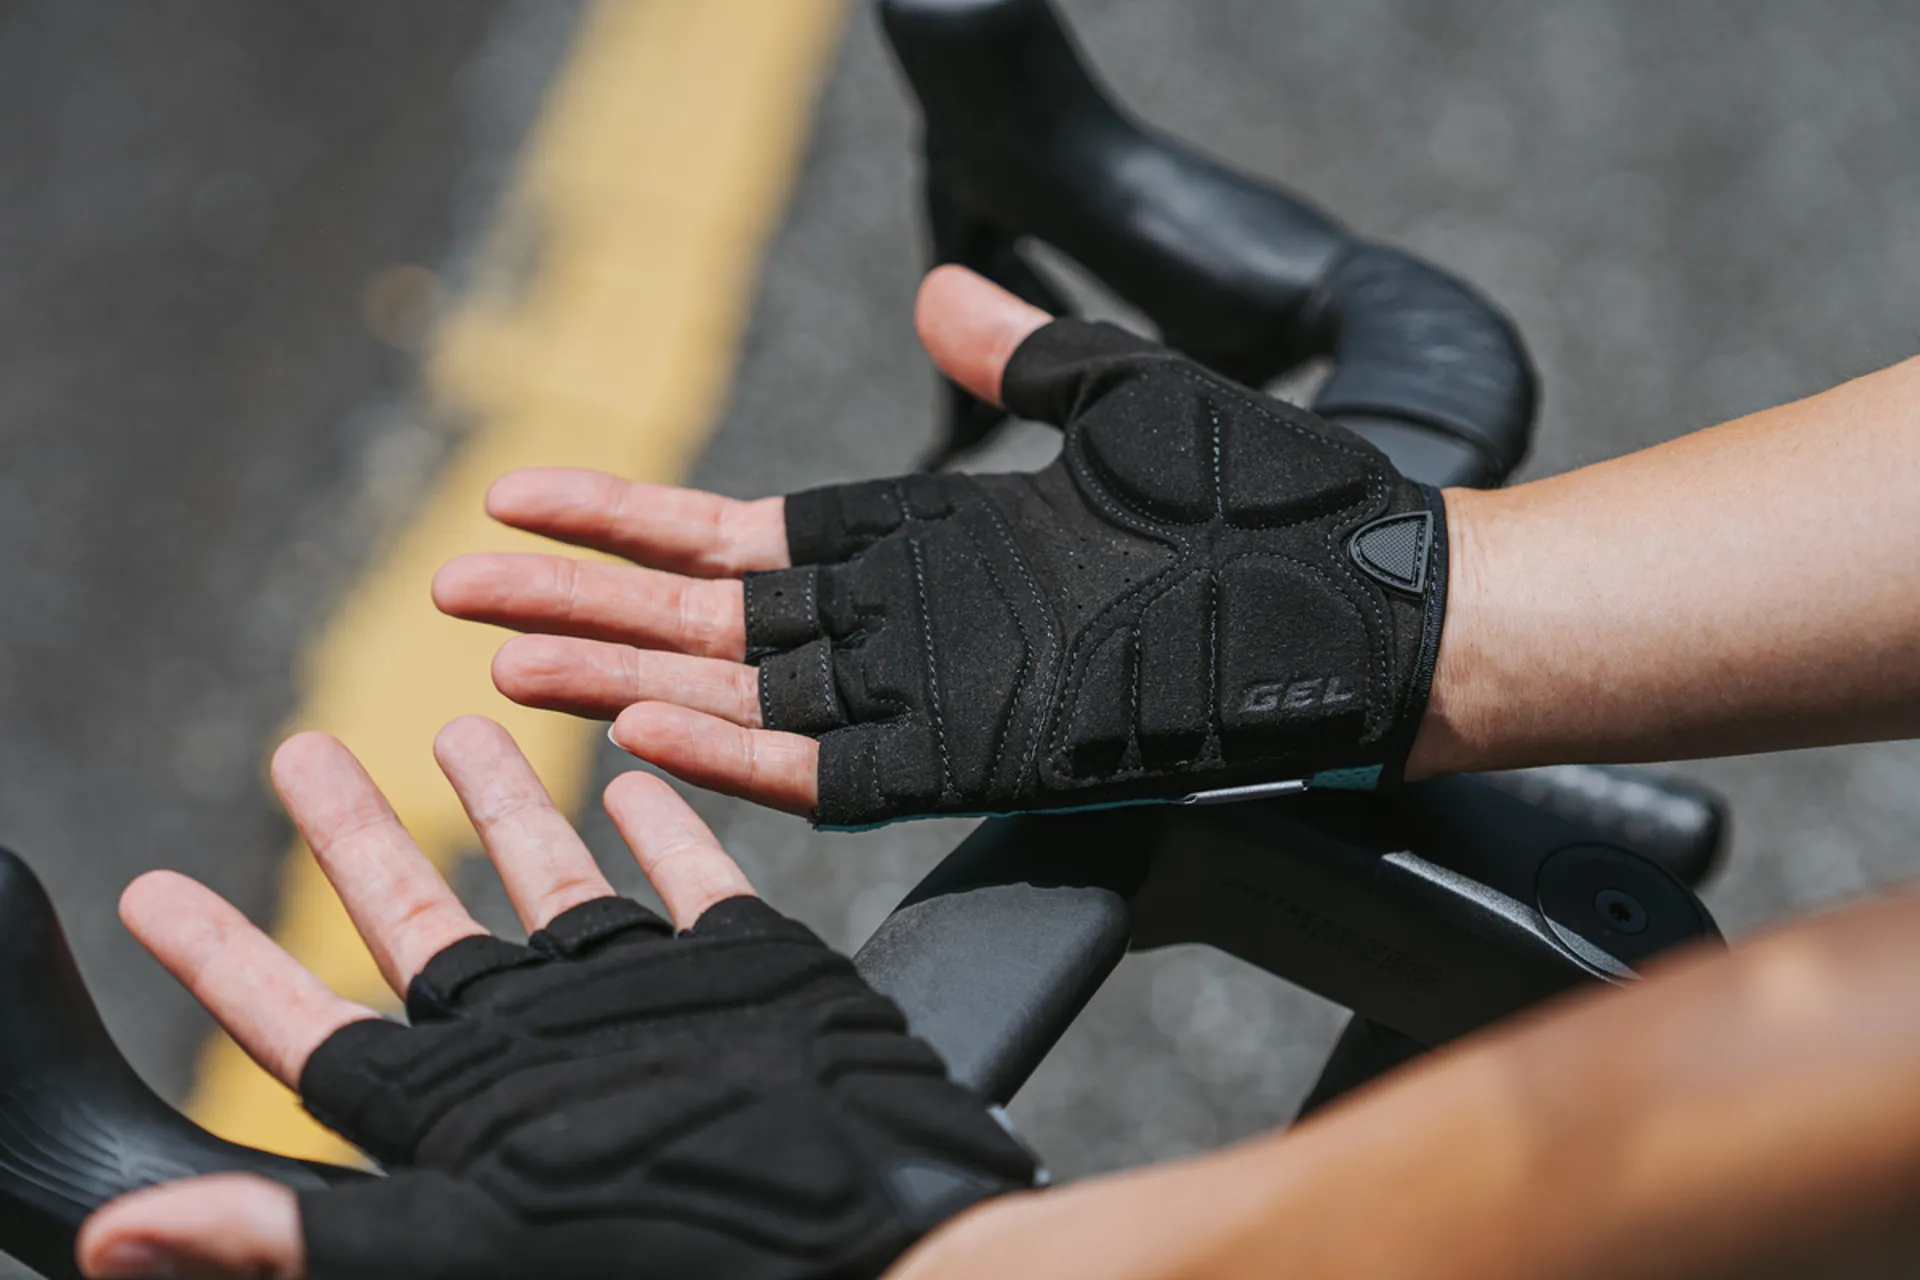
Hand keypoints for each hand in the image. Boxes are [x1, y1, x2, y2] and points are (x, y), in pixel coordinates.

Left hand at [77, 719, 1031, 1278]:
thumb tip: (118, 1242)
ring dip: (506, 805)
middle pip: (420, 924)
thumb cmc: (690, 1246)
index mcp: (466, 1112)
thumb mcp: (477, 1242)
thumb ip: (308, 1237)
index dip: (227, 962)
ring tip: (457, 725)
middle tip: (303, 751)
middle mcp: (544, 1050)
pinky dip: (665, 824)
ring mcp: (646, 1009)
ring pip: (553, 882)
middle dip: (354, 839)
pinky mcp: (746, 976)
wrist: (889, 1229)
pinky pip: (694, 882)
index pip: (311, 1028)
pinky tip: (636, 772)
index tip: (152, 893)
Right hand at [435, 267, 1447, 826]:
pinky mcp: (978, 755)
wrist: (1358, 603)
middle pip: (704, 613)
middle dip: (580, 598)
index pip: (734, 533)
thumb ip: (1015, 356)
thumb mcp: (1118, 400)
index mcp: (917, 542)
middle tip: (453, 584)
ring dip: (622, 675)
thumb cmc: (1255, 500)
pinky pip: (832, 766)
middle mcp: (901, 623)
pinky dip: (738, 752)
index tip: (521, 491)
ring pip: (740, 690)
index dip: (625, 517)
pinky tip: (642, 730)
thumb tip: (944, 295)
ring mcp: (931, 692)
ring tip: (504, 657)